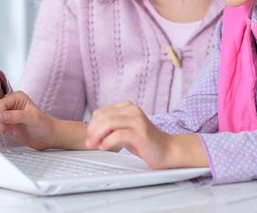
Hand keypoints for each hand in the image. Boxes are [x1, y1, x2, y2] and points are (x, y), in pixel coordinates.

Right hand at [0, 91, 56, 149]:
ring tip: (10, 130)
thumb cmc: (44, 125)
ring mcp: (7, 114)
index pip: (1, 104)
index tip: (3, 123)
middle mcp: (11, 104)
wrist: (47, 137)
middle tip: (6, 128)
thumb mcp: (33, 119)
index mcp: (17, 97)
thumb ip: (17, 116)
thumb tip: (2, 115)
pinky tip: (9, 132)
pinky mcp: (5, 123)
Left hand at [86, 101, 208, 169]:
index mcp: (127, 107)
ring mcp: (137, 120)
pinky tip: (104, 147)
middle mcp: (133, 110)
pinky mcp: (141, 133)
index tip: (89, 137)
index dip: (92, 125)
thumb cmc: (145, 142)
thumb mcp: (125, 130)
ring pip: (109, 123)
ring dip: (97, 135)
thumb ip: (111, 127)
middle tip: (89, 143)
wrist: (168, 150)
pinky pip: (118, 135)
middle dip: (92, 131)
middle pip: (103, 117)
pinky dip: (108, 142)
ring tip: (94, 145)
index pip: (101, 112)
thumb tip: (91, 131)